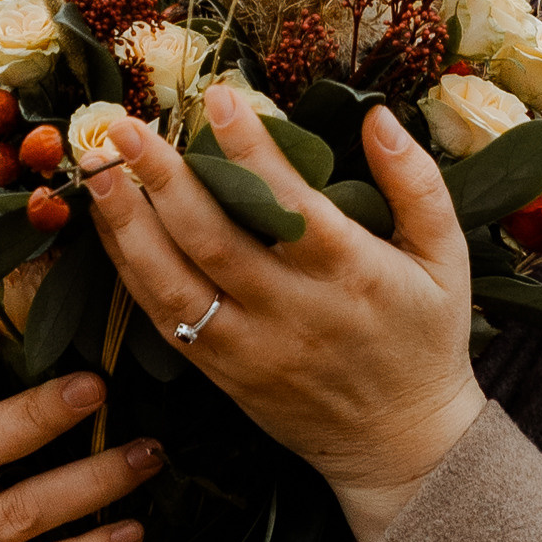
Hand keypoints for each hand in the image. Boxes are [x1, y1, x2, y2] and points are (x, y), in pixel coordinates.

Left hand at [85, 88, 484, 541]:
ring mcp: (250, 346)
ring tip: (95, 170)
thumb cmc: (425, 340)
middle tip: (124, 127)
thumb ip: (417, 184)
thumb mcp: (446, 258)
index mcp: (351, 274)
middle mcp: (293, 311)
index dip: (251, 151)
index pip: (291, 206)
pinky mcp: (223, 371)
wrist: (401, 444)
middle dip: (162, 180)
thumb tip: (378, 118)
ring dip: (127, 225)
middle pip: (213, 241)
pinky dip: (131, 270)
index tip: (217, 97)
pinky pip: (164, 318)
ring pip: (174, 283)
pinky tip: (109, 227)